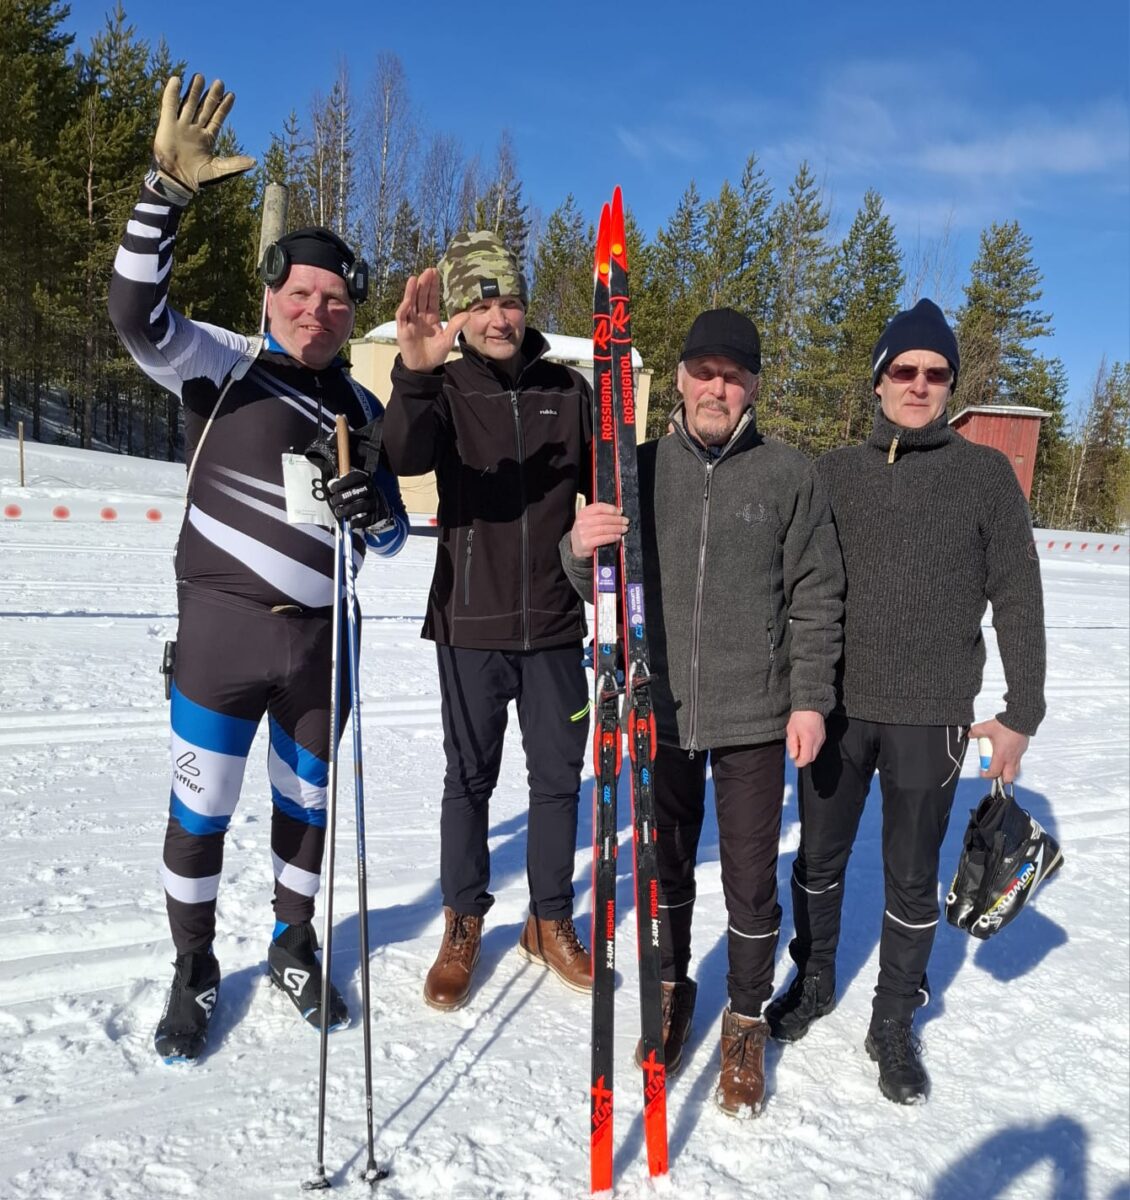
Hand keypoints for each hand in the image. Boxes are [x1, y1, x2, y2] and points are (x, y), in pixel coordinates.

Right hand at [152, 74, 254, 201]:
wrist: (176, 180)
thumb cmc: (198, 177)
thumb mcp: (219, 170)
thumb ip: (235, 164)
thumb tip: (254, 162)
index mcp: (207, 138)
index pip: (217, 118)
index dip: (224, 107)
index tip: (231, 95)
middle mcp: (195, 129)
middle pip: (204, 108)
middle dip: (212, 96)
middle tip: (219, 82)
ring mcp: (181, 126)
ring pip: (189, 104)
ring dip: (194, 91)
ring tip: (200, 77)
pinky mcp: (167, 124)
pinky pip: (169, 105)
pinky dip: (172, 93)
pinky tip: (177, 80)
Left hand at [327, 469, 390, 530]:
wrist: (378, 504)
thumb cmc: (360, 494)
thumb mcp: (352, 485)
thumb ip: (341, 484)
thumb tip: (331, 484)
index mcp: (365, 480)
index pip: (355, 478)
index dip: (343, 483)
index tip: (332, 489)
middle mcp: (372, 490)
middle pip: (359, 491)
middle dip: (343, 497)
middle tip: (333, 501)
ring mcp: (376, 503)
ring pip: (363, 506)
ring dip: (348, 510)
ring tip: (339, 512)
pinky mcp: (378, 515)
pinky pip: (368, 519)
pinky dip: (358, 522)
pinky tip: (351, 523)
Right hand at [395, 268, 469, 371]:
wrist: (424, 368)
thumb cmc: (435, 354)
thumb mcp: (448, 339)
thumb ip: (455, 325)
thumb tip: (468, 313)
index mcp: (431, 318)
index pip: (431, 298)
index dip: (433, 286)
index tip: (435, 273)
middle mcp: (420, 317)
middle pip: (421, 297)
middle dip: (424, 284)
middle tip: (428, 271)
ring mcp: (410, 322)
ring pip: (410, 303)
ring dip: (412, 291)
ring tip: (416, 278)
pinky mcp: (403, 330)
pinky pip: (402, 316)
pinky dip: (404, 308)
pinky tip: (408, 299)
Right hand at [569, 502, 628, 557]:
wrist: (576, 546)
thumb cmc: (585, 531)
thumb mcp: (588, 519)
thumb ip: (600, 515)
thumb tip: (618, 512)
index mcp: (583, 513)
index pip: (599, 507)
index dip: (611, 509)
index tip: (620, 512)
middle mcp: (582, 522)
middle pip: (603, 518)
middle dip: (617, 520)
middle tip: (625, 521)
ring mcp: (583, 533)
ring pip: (604, 529)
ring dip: (617, 528)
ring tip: (624, 529)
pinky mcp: (586, 543)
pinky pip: (603, 539)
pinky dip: (612, 537)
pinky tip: (618, 536)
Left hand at [786, 710, 824, 768]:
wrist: (811, 706)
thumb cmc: (799, 717)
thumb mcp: (791, 730)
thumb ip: (792, 744)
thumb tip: (793, 756)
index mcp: (808, 739)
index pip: (806, 758)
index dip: (799, 762)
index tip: (794, 762)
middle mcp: (817, 741)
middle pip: (811, 758)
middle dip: (803, 758)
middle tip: (795, 751)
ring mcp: (822, 739)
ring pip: (815, 753)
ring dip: (807, 753)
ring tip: (799, 743)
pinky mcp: (823, 737)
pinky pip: (817, 747)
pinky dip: (811, 748)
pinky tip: (805, 740)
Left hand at [969, 718, 1029, 783]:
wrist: (1021, 719)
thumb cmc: (1007, 725)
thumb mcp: (987, 727)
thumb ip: (976, 731)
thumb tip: (970, 733)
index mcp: (1001, 755)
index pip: (994, 772)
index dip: (987, 775)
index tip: (983, 772)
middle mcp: (1011, 758)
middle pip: (1008, 778)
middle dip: (999, 778)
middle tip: (993, 772)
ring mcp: (1018, 755)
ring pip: (1015, 771)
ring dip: (1007, 771)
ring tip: (999, 765)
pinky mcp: (1022, 750)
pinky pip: (1018, 761)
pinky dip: (1012, 762)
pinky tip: (1006, 754)